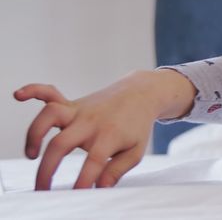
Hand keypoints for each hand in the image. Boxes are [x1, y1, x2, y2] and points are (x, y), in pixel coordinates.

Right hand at [13, 69, 194, 189]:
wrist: (141, 94)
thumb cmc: (136, 127)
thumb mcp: (136, 150)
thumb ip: (118, 169)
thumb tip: (101, 187)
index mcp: (109, 136)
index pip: (94, 161)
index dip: (84, 179)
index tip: (77, 193)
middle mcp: (90, 122)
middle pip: (61, 143)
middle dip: (47, 168)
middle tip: (41, 188)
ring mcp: (79, 110)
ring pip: (50, 114)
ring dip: (34, 133)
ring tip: (30, 155)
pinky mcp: (71, 103)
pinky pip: (50, 92)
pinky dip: (34, 90)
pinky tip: (18, 94)